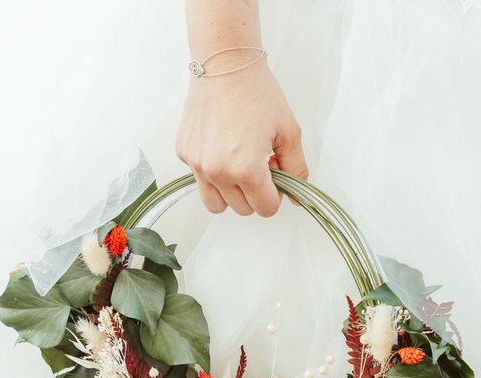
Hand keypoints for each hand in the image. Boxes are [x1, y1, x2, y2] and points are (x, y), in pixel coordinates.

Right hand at [176, 62, 306, 215]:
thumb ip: (296, 168)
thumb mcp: (289, 132)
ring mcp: (196, 164)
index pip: (265, 209)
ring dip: (231, 193)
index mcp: (246, 170)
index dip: (276, 195)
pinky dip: (212, 173)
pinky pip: (200, 179)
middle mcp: (217, 172)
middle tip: (260, 166)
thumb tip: (297, 196)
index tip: (276, 178)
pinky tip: (222, 147)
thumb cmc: (258, 93)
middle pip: (242, 209)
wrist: (225, 65)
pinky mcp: (184, 153)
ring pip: (216, 204)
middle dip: (255, 193)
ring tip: (239, 166)